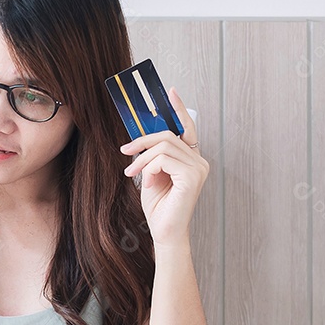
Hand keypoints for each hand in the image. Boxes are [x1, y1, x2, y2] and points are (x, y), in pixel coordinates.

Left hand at [120, 86, 208, 248]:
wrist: (164, 232)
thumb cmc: (159, 207)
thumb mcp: (152, 173)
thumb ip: (153, 155)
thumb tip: (142, 135)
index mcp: (192, 159)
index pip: (186, 128)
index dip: (178, 109)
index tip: (169, 92)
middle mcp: (199, 161)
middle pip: (169, 134)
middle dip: (143, 140)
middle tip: (126, 151)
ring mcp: (198, 168)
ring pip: (164, 145)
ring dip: (142, 157)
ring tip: (133, 173)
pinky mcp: (192, 176)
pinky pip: (164, 158)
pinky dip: (149, 166)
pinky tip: (146, 180)